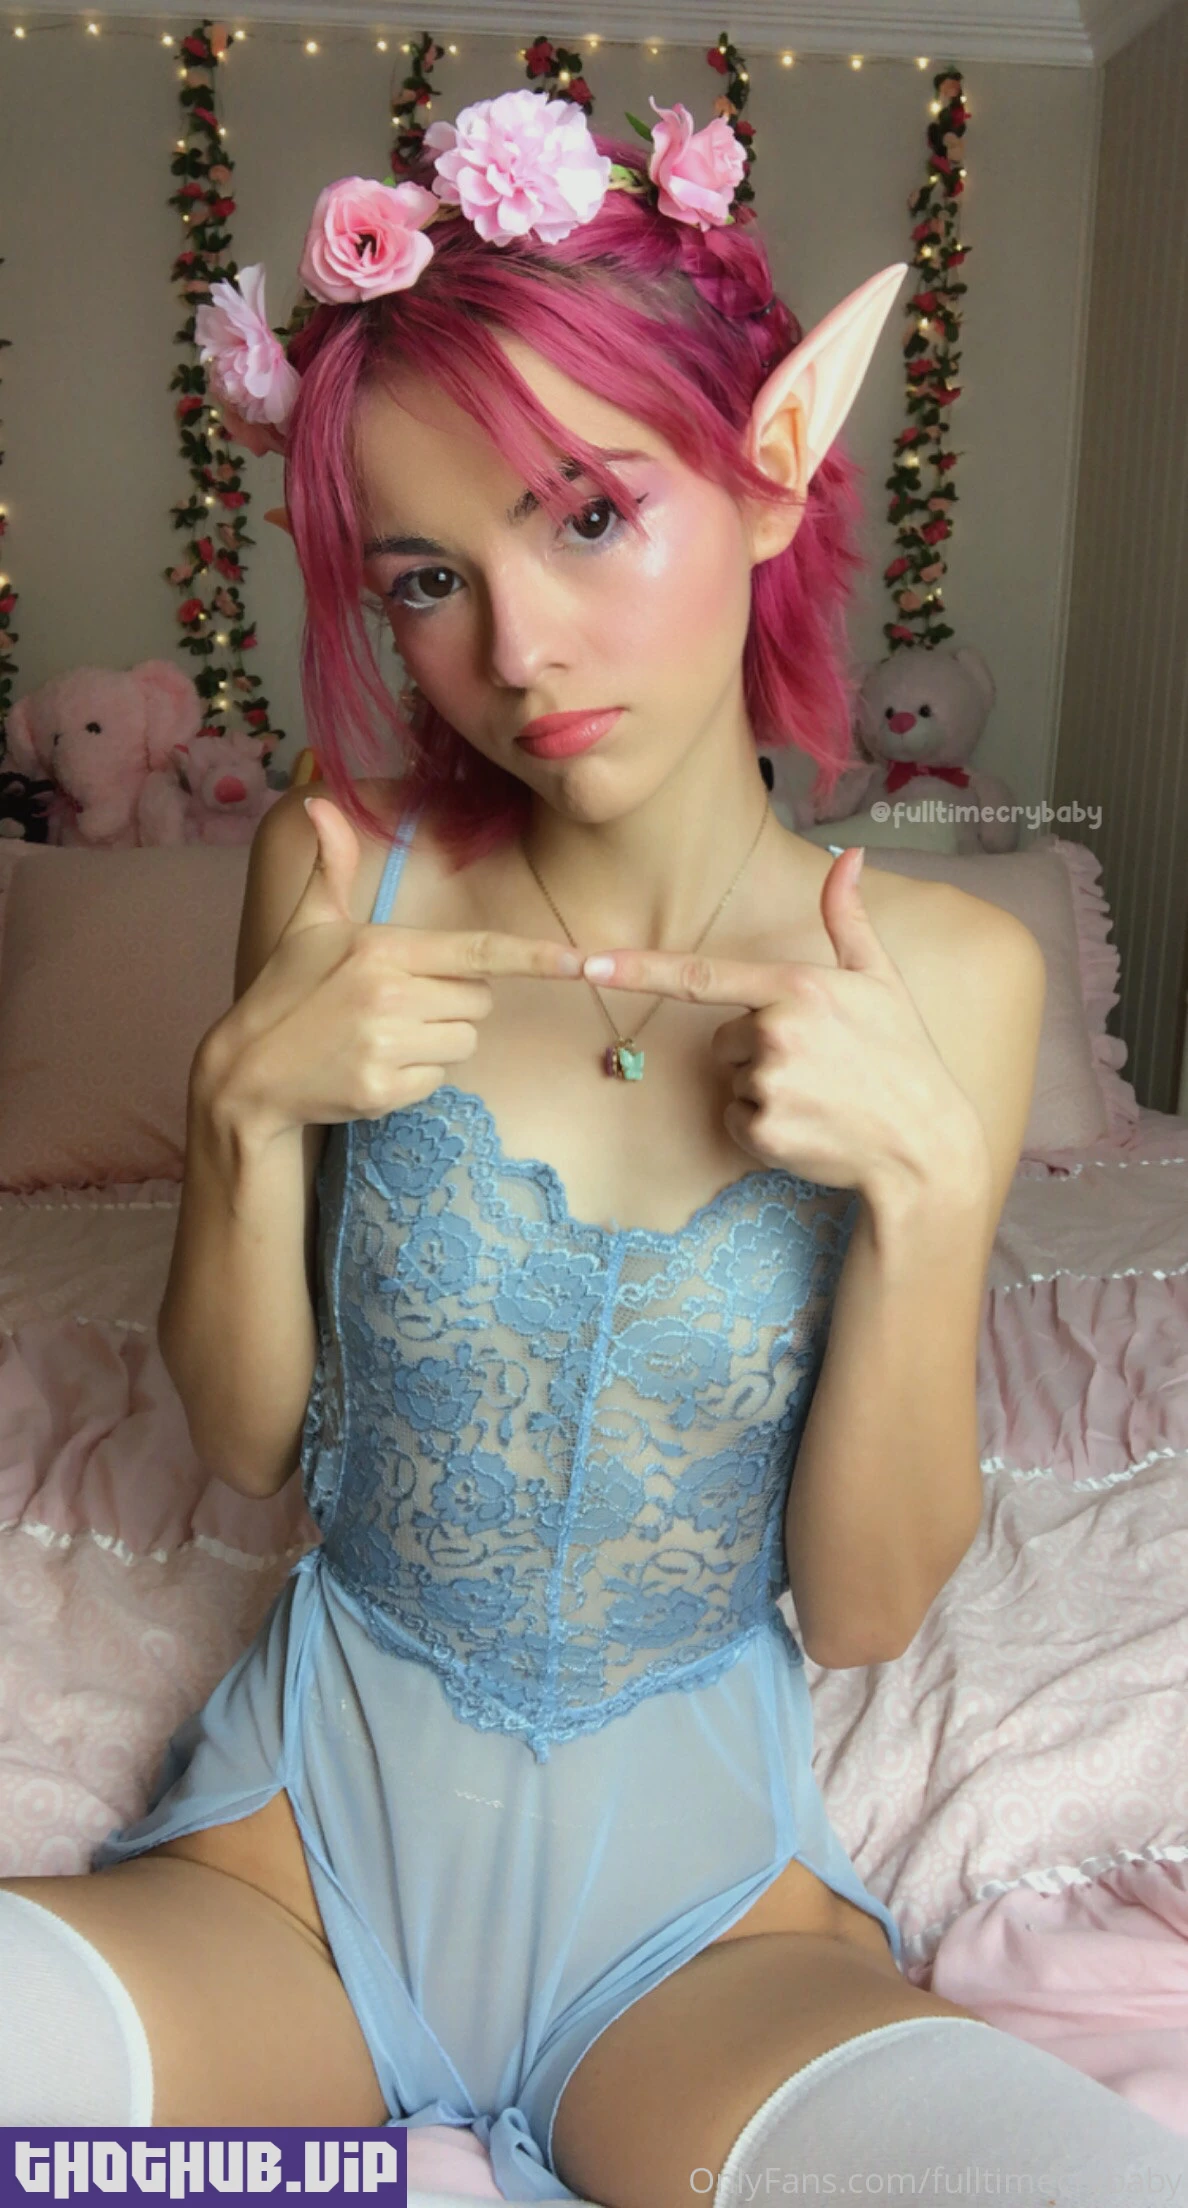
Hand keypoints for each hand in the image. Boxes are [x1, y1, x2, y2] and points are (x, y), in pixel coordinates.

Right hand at [207, 796, 585, 1140]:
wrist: (245, 1072)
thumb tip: (320, 800)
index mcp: (384, 948)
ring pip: (465, 1039)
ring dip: (439, 1039)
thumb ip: (330, 866)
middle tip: (401, 1003)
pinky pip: (441, 1077)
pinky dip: (418, 1075)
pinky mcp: (386, 1091)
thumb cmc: (285, 991)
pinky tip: (375, 1066)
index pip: (479, 951)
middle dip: (454, 1000)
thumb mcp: (307, 924)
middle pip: (480, 999)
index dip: (536, 958)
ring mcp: (389, 1046)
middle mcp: (392, 995)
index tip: (582, 961)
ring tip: (385, 1034)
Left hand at [582, 846, 987, 1204]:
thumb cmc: (904, 1057)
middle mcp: (775, 1032)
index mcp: (796, 987)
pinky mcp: (762, 1131)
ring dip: (763, 1087)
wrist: (923, 1144)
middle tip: (816, 1063)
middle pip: (723, 1036)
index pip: (700, 975)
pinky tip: (810, 1124)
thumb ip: (848, 918)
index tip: (588, 963)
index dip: (638, 969)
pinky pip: (735, 1119)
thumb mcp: (881, 980)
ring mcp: (767, 1084)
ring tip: (820, 1094)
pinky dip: (764, 1127)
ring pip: (731, 1078)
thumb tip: (850, 856)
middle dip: (757, 1048)